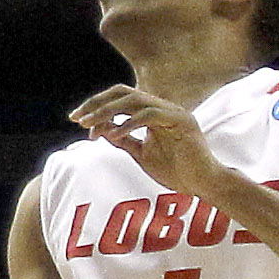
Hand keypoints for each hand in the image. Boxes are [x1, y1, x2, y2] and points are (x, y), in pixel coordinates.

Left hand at [68, 84, 232, 200]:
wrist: (203, 185)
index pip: (120, 98)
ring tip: (91, 126)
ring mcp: (173, 112)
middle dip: (97, 104)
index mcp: (153, 112)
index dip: (97, 105)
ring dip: (109, 112)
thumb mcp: (141, 154)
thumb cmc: (175, 171)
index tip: (76, 118)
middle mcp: (163, 107)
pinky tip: (113, 135)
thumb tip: (101, 129)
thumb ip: (123, 140)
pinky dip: (129, 123)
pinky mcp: (182, 121)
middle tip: (77, 118)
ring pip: (135, 101)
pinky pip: (150, 115)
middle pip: (124, 93)